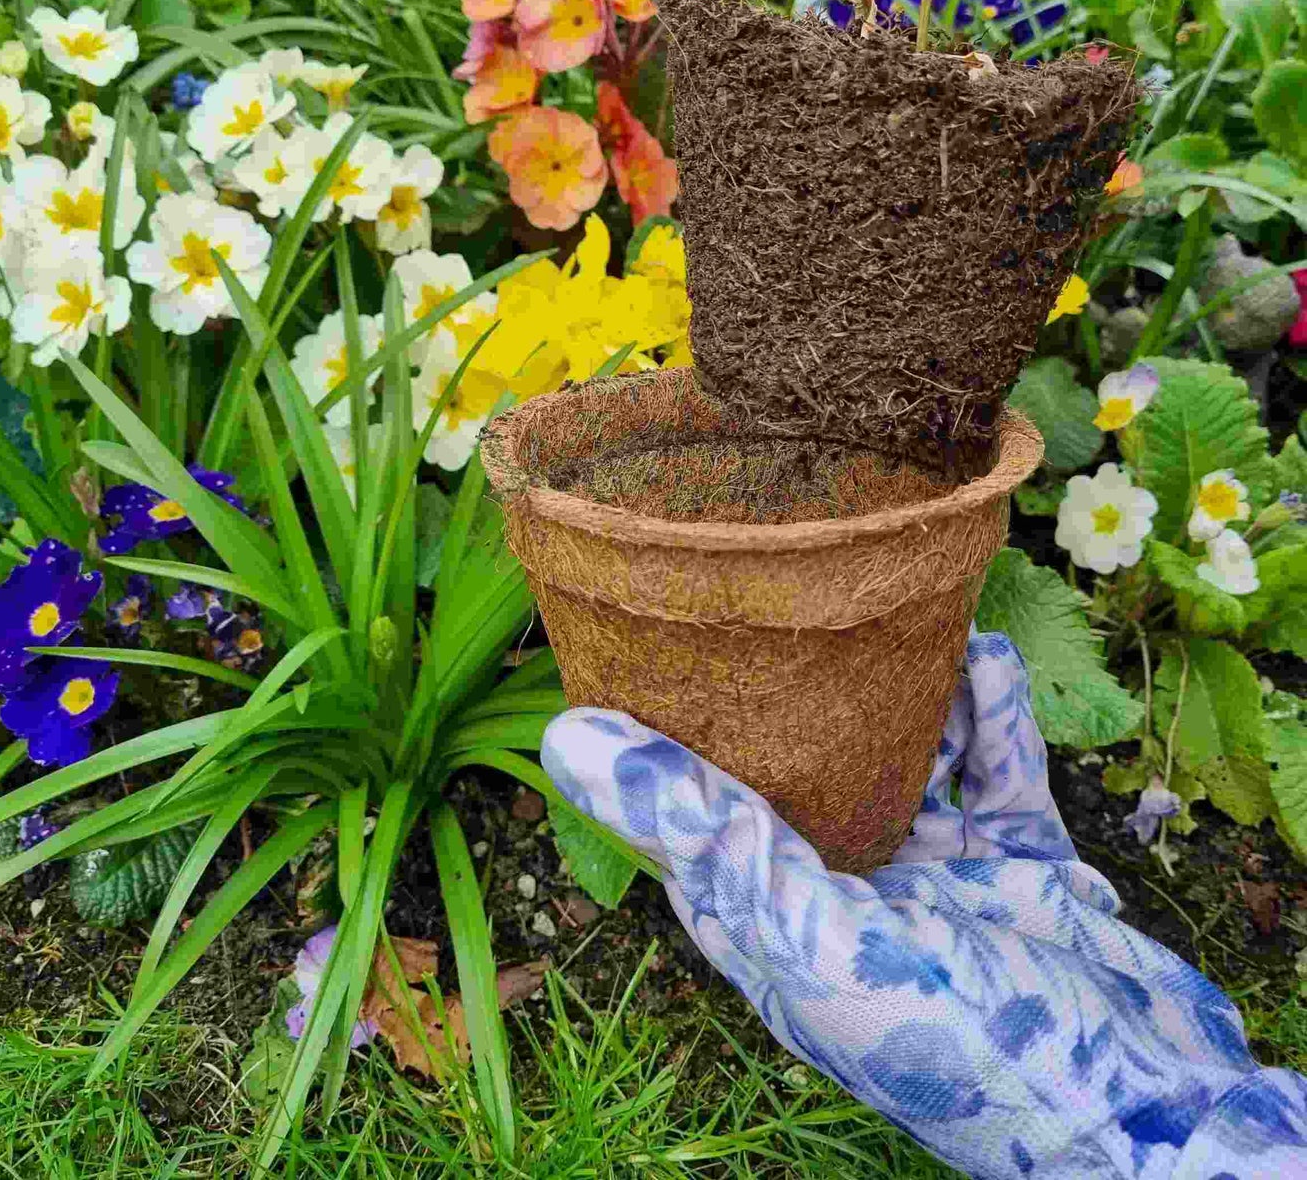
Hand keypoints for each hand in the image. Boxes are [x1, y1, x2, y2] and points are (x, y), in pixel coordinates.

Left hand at [542, 631, 1306, 1178]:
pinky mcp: (1017, 867)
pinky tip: (980, 654)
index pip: (698, 810)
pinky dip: (989, 714)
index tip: (655, 641)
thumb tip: (568, 737)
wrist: (1145, 1116)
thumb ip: (697, 827)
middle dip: (797, 692)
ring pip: (905, 757)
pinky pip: (997, 772)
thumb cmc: (953, 1039)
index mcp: (773, 921)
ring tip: (886, 607)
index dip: (674, 731)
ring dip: (901, 690)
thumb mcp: (802, 926)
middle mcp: (843, 896)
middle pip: (805, 768)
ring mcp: (936, 879)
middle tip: (779, 599)